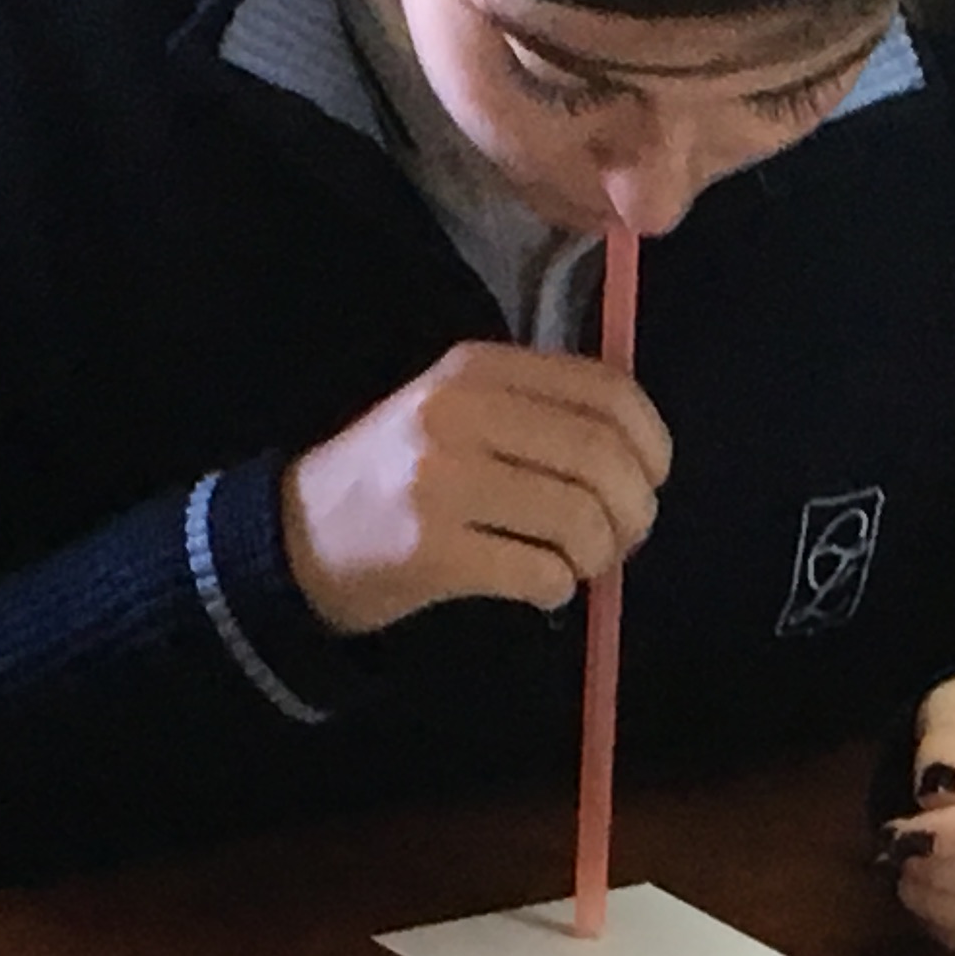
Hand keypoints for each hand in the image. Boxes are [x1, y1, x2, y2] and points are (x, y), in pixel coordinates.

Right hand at [280, 341, 670, 635]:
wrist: (301, 537)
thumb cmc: (403, 477)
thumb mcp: (463, 414)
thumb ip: (543, 414)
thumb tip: (644, 459)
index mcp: (478, 367)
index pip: (607, 393)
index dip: (652, 446)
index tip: (650, 481)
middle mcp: (460, 412)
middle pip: (602, 460)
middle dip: (634, 513)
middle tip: (620, 540)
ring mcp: (442, 480)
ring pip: (579, 521)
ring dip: (597, 557)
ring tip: (577, 565)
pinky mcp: (432, 549)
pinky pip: (540, 573)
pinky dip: (557, 589)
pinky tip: (538, 586)